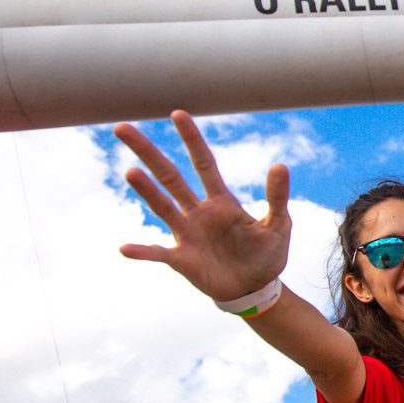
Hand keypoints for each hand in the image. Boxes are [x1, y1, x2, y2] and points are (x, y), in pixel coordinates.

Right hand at [114, 111, 291, 301]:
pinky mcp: (182, 259)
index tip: (178, 113)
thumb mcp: (279, 224)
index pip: (203, 163)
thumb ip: (276, 197)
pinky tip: (125, 247)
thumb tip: (280, 165)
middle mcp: (198, 212)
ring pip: (162, 207)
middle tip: (123, 128)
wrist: (256, 289)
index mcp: (222, 201)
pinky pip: (158, 253)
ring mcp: (187, 234)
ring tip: (131, 172)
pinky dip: (142, 251)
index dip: (192, 139)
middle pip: (170, 176)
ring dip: (146, 191)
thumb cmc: (267, 254)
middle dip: (148, 153)